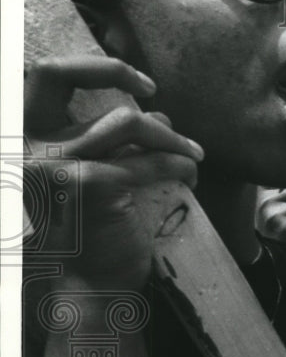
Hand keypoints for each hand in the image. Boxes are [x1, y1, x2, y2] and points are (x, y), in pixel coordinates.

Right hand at [23, 56, 203, 289]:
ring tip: (192, 155)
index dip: (93, 66)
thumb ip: (105, 142)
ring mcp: (55, 163)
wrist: (90, 290)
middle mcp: (26, 147)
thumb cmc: (92, 235)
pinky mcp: (91, 183)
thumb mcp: (88, 177)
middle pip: (59, 73)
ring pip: (126, 120)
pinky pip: (149, 160)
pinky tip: (189, 177)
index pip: (44, 76)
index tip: (138, 84)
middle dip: (112, 70)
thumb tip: (155, 113)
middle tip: (154, 91)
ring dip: (169, 135)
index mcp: (22, 142)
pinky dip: (178, 165)